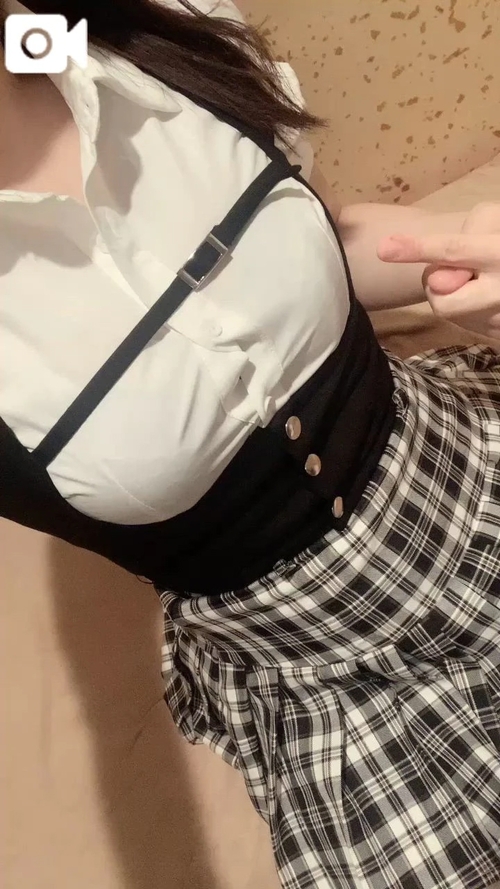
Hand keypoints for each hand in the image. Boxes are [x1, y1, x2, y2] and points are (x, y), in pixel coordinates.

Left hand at [377, 202, 499, 339]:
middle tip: (449, 273)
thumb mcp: (494, 221)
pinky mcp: (498, 336)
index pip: (453, 250)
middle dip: (435, 288)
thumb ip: (463, 242)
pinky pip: (467, 324)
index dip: (417, 248)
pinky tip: (486, 297)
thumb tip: (440, 281)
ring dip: (453, 296)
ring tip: (477, 281)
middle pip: (442, 302)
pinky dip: (469, 310)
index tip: (384, 248)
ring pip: (451, 313)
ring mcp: (499, 320)